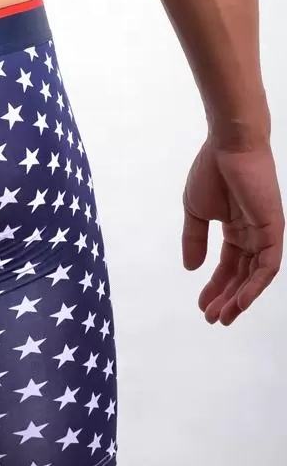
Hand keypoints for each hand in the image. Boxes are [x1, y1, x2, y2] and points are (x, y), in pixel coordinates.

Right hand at [182, 138, 283, 324]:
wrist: (228, 147)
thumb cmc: (211, 171)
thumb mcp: (195, 212)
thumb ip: (194, 240)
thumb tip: (191, 268)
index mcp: (236, 229)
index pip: (229, 266)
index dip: (215, 287)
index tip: (201, 305)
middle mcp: (254, 234)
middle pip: (242, 275)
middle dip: (227, 298)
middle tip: (212, 318)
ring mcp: (266, 233)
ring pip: (256, 276)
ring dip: (240, 298)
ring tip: (223, 316)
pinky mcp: (274, 229)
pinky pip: (268, 264)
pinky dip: (255, 285)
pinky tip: (240, 300)